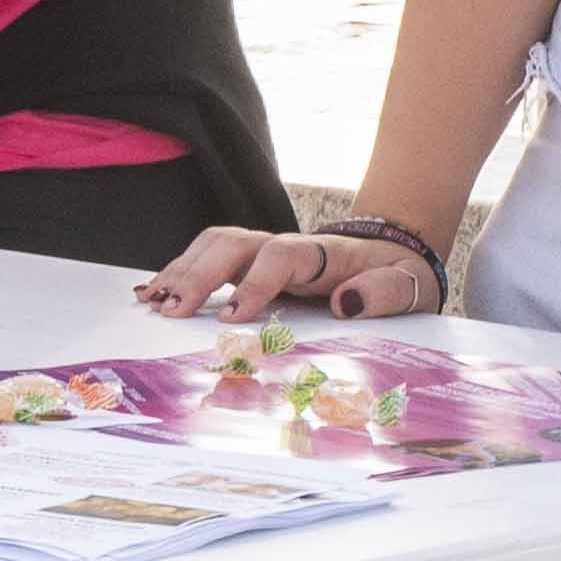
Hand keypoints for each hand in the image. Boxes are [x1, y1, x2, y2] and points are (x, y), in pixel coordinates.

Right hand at [142, 219, 433, 322]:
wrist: (391, 253)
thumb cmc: (396, 274)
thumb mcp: (406, 285)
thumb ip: (381, 292)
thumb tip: (345, 302)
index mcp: (323, 253)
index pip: (280, 257)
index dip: (253, 283)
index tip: (230, 317)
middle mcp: (286, 245)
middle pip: (233, 244)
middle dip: (199, 274)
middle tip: (171, 310)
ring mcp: (265, 250)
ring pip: (214, 244)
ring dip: (182, 269)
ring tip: (153, 301)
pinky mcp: (252, 261)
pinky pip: (209, 256)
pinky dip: (180, 270)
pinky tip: (154, 292)